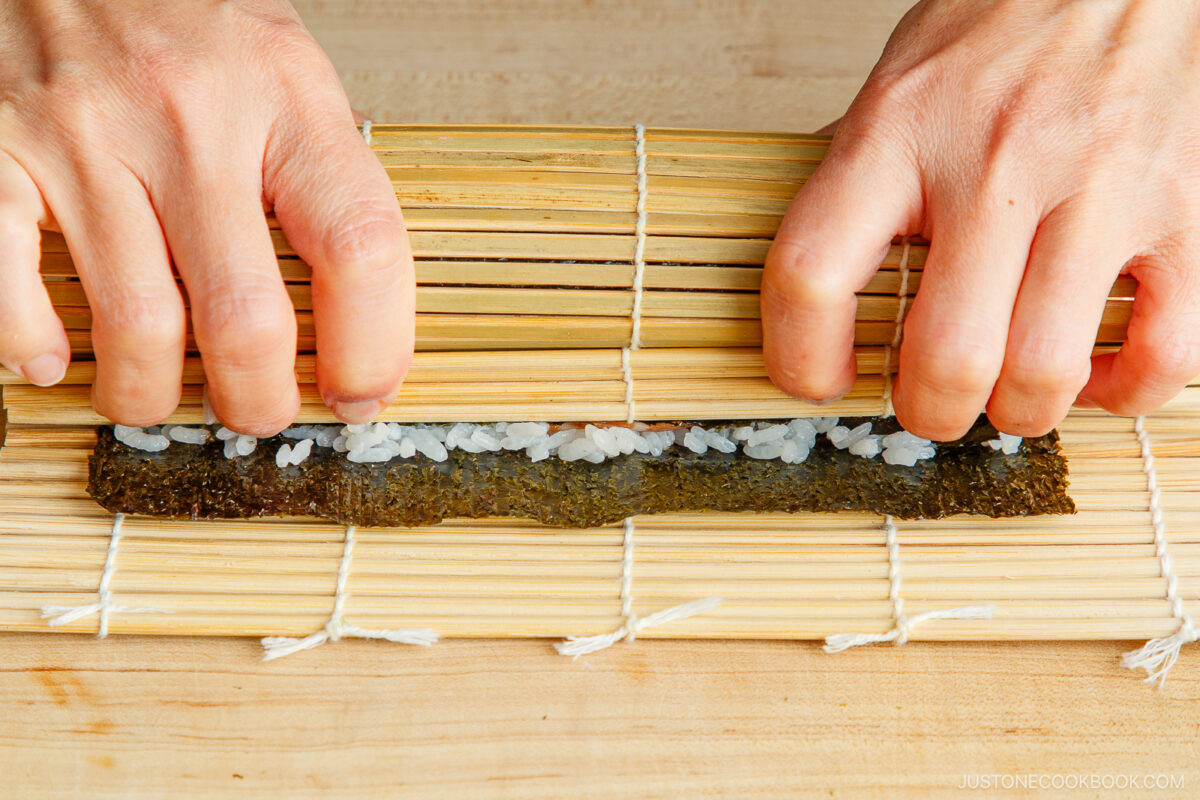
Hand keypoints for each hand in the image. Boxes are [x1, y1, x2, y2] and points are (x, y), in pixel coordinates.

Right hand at [0, 0, 413, 433]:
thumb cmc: (197, 23)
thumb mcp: (293, 77)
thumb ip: (327, 185)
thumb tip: (361, 326)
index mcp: (287, 97)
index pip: (359, 246)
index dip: (371, 348)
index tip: (360, 392)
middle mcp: (189, 116)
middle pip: (244, 316)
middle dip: (258, 399)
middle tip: (256, 412)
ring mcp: (86, 133)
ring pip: (137, 325)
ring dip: (152, 391)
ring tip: (161, 391)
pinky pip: (9, 285)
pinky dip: (31, 345)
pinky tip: (57, 356)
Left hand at [762, 0, 1199, 438]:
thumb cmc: (995, 31)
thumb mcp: (892, 89)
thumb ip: (851, 185)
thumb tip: (810, 285)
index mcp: (898, 133)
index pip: (811, 274)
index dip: (799, 358)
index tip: (816, 379)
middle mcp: (995, 163)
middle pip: (945, 356)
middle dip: (927, 411)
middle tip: (929, 403)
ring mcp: (1099, 188)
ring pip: (1044, 371)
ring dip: (1016, 413)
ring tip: (1007, 393)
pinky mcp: (1186, 209)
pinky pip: (1167, 351)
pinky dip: (1124, 390)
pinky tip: (1096, 372)